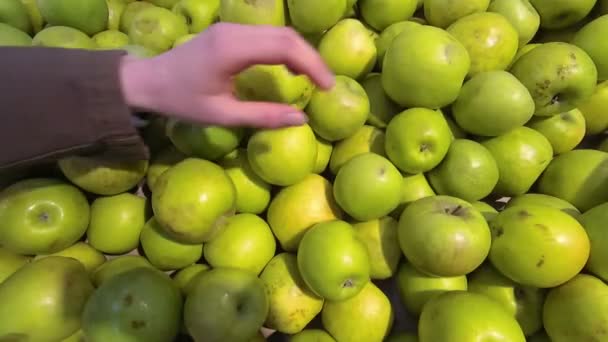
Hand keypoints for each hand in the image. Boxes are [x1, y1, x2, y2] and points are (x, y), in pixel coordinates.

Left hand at [119, 22, 334, 128]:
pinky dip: (284, 49)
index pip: (285, 47)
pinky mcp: (229, 31)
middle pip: (286, 35)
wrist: (147, 81)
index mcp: (232, 50)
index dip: (312, 65)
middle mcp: (234, 31)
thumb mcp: (222, 115)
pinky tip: (289, 68)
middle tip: (325, 84)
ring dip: (299, 52)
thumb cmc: (181, 101)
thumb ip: (263, 116)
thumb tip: (301, 118)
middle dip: (311, 58)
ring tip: (311, 79)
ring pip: (278, 32)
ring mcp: (231, 27)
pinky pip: (266, 34)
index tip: (328, 87)